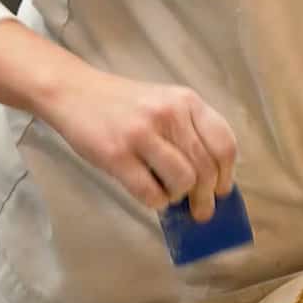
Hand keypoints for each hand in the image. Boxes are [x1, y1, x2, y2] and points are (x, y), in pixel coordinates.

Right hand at [36, 72, 237, 220]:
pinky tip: (151, 195)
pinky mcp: (116, 155)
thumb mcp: (165, 103)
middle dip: (205, 196)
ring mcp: (142, 133)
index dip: (227, 174)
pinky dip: (156, 202)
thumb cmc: (125, 104)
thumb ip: (189, 131)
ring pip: (183, 181)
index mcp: (187, 101)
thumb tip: (212, 180)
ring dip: (179, 196)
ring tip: (169, 195)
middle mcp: (170, 114)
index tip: (222, 190)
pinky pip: (150, 192)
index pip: (223, 144)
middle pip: (206, 168)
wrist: (75, 92)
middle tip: (200, 209)